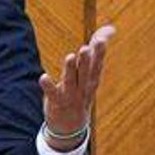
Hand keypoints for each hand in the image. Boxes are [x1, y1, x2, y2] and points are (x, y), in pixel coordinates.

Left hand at [39, 24, 115, 148]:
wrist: (72, 126)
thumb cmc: (81, 92)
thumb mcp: (90, 72)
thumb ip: (96, 49)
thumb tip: (111, 28)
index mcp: (91, 78)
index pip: (97, 64)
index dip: (99, 53)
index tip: (101, 39)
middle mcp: (83, 86)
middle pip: (86, 72)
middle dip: (87, 60)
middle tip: (86, 47)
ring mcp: (70, 95)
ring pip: (71, 81)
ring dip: (70, 70)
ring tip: (70, 56)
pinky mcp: (57, 102)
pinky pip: (53, 94)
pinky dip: (49, 87)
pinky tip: (43, 77)